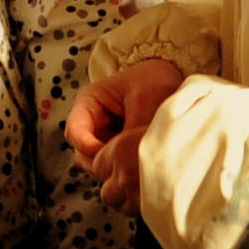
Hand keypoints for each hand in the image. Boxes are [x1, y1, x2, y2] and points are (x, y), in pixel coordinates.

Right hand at [63, 59, 188, 208]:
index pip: (75, 132)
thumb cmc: (153, 80)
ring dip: (116, 168)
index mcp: (88, 103)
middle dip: (103, 162)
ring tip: (138, 164)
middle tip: (126, 166)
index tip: (109, 155)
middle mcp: (93, 124)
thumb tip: (130, 159)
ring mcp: (105, 139)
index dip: (88, 147)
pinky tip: (143, 165)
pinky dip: (127, 169)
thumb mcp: (145, 99)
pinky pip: (116, 167)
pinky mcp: (120, 151)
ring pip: (99, 164)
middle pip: (84, 154)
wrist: (173, 79)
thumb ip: (134, 128)